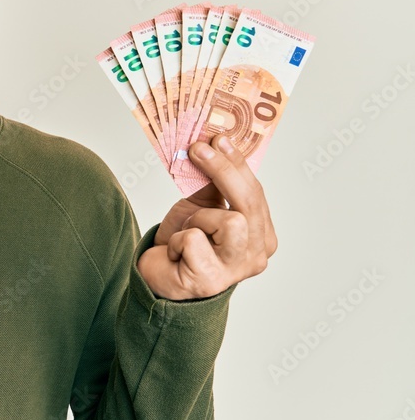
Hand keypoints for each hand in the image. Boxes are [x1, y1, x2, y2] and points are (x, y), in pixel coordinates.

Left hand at [137, 136, 277, 299]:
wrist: (157, 275)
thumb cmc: (184, 242)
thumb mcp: (201, 206)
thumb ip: (214, 183)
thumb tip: (214, 144)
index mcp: (261, 235)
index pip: (256, 193)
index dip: (238, 164)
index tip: (220, 138)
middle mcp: (256, 255)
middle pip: (249, 203)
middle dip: (223, 170)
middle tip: (198, 147)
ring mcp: (236, 271)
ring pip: (230, 221)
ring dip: (200, 218)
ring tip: (187, 229)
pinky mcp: (210, 281)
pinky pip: (194, 240)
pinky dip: (178, 239)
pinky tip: (176, 252)